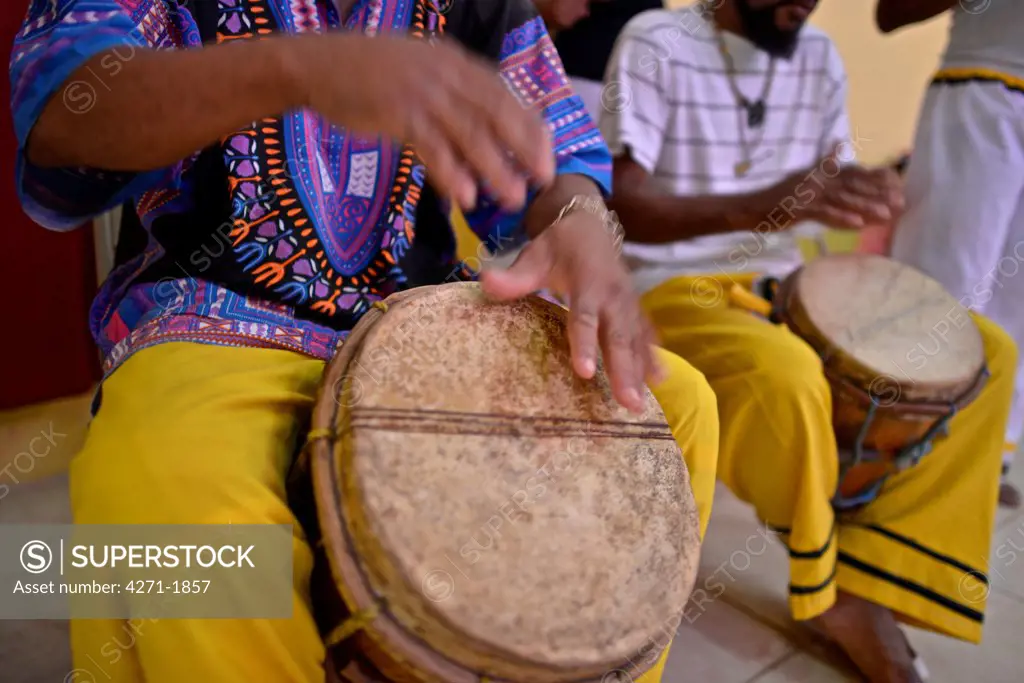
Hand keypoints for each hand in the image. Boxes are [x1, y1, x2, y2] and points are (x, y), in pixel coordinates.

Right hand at [300, 33, 555, 211]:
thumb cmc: (369, 73)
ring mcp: (424, 94)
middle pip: (496, 113)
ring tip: (512, 198)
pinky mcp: (400, 115)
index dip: (529, 126)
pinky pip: (434, 149)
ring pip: (471, 134)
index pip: (504, 95)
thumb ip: (453, 92)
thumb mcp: (421, 71)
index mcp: (455, 62)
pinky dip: (452, 174)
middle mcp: (446, 74)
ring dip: (495, 169)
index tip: (547, 154)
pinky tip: (467, 198)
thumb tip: (486, 124)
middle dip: (523, 148)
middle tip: (542, 180)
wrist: (318, 66)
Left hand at [479, 212, 660, 413]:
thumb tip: (486, 283)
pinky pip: (646, 334)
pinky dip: (653, 356)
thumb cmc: (558, 246)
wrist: (590, 225)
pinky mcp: (635, 309)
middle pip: (618, 337)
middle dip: (623, 371)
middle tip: (627, 403)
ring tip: (638, 405)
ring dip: (639, 372)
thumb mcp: (534, 255)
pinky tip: (659, 381)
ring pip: (635, 341)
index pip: (584, 318)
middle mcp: (613, 296)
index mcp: (588, 284)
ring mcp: (628, 303)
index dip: (584, 344)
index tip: (584, 372)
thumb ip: (514, 277)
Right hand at [772, 144, 904, 229]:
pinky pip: (824, 213)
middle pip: (853, 185)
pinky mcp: (799, 209)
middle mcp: (818, 180)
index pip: (853, 173)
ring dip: (865, 207)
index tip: (897, 184)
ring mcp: (809, 194)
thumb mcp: (803, 176)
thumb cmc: (778, 197)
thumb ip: (824, 164)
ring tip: (886, 214)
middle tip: (900, 202)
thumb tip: (839, 144)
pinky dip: (840, 218)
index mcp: (820, 173)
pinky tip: (856, 224)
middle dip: (877, 194)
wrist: (751, 207)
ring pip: (842, 200)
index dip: (875, 178)